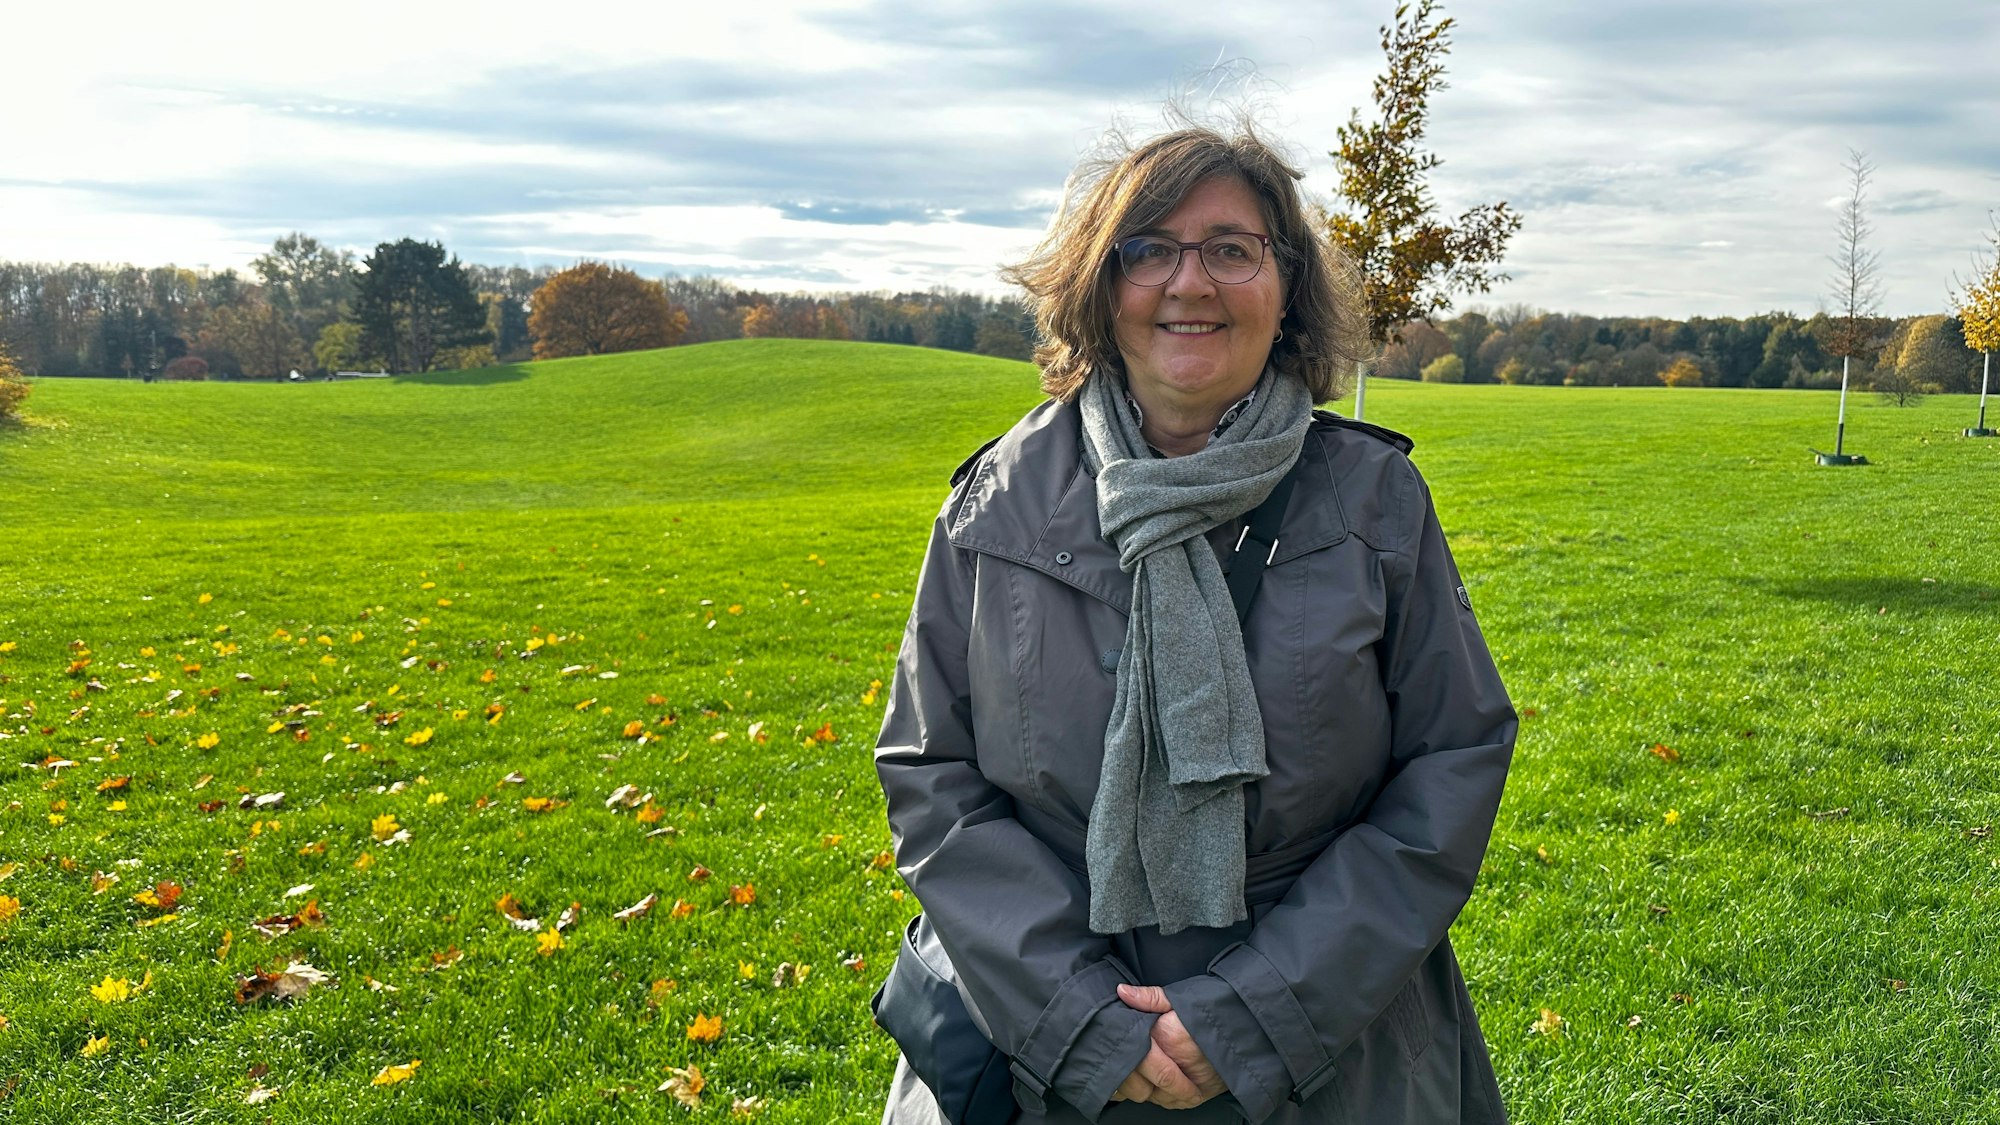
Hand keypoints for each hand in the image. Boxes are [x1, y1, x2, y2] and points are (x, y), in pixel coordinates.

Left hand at [1116, 983, 1226, 1108]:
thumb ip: (1150, 997)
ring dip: (1141, 1083)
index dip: (1125, 1039)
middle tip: (1124, 1052)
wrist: (1252, 1027)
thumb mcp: (1182, 997)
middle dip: (1128, 1064)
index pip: (1133, 1044)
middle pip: (1138, 1072)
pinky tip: (1155, 1083)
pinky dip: (1159, 1095)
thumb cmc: (1217, 1009)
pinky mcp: (1199, 1095)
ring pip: (1150, 1092)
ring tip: (1139, 1068)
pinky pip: (1169, 1102)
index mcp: (1171, 1036)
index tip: (1123, 1033)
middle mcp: (1179, 1064)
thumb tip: (1121, 991)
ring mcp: (1190, 1084)